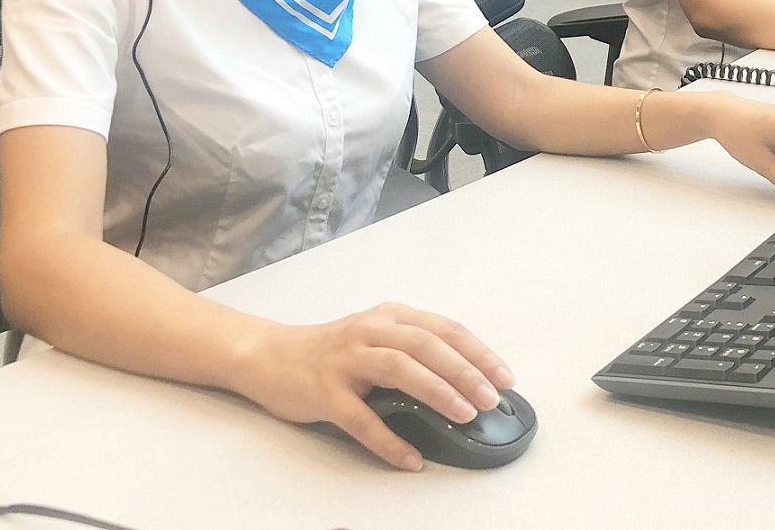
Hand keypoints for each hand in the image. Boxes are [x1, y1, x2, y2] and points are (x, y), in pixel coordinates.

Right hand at [232, 303, 514, 470]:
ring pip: (400, 370)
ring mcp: (346, 360)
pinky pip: (361, 418)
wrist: (268, 355)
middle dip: (466, 371)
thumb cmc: (330, 350)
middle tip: (492, 398)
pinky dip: (389, 440)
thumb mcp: (376, 336)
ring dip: (437, 392)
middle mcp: (371, 331)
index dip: (478, 352)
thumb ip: (413, 350)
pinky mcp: (324, 392)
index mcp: (390, 317)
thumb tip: (465, 381)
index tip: (505, 377)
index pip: (444, 329)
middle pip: (427, 345)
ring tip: (464, 415)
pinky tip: (410, 457)